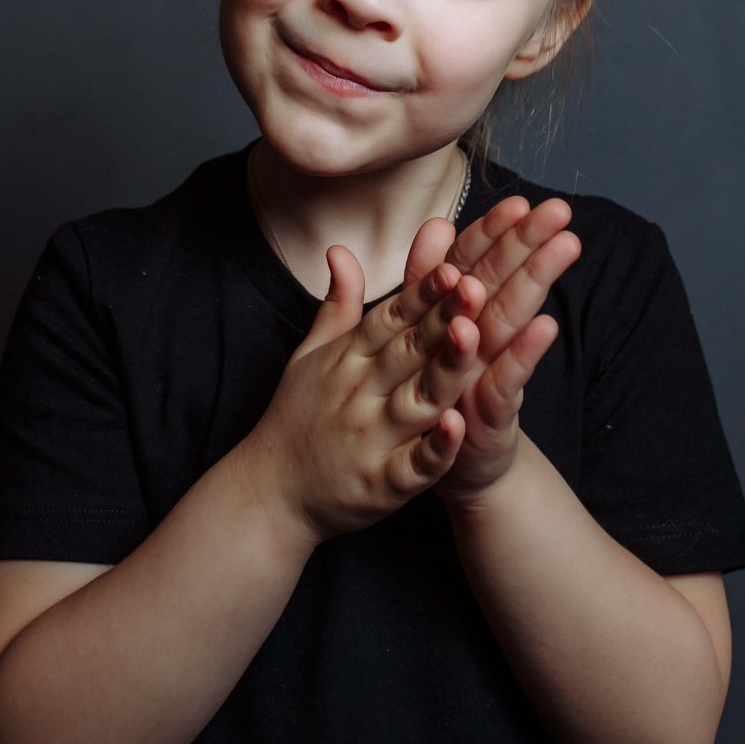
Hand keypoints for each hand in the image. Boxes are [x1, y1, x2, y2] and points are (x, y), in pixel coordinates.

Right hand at [243, 246, 487, 545]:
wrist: (268, 493)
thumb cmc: (296, 418)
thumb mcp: (310, 355)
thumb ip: (337, 305)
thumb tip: (340, 249)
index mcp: (347, 360)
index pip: (390, 319)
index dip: (422, 294)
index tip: (453, 266)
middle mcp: (359, 395)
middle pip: (408, 352)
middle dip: (443, 319)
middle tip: (476, 286)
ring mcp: (370, 441)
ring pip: (417, 401)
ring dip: (445, 371)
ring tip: (474, 338)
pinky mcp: (381, 485)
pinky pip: (412, 465)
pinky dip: (435, 448)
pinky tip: (457, 425)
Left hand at [399, 195, 580, 504]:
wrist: (456, 464)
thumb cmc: (443, 388)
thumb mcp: (427, 330)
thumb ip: (426, 277)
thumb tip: (436, 222)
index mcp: (458, 313)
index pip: (476, 261)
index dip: (494, 230)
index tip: (519, 199)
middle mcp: (480, 337)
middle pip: (503, 281)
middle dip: (530, 243)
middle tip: (562, 211)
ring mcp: (489, 371)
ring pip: (512, 319)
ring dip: (537, 283)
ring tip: (563, 248)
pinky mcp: (495, 412)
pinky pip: (508, 380)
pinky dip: (524, 353)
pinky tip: (546, 327)